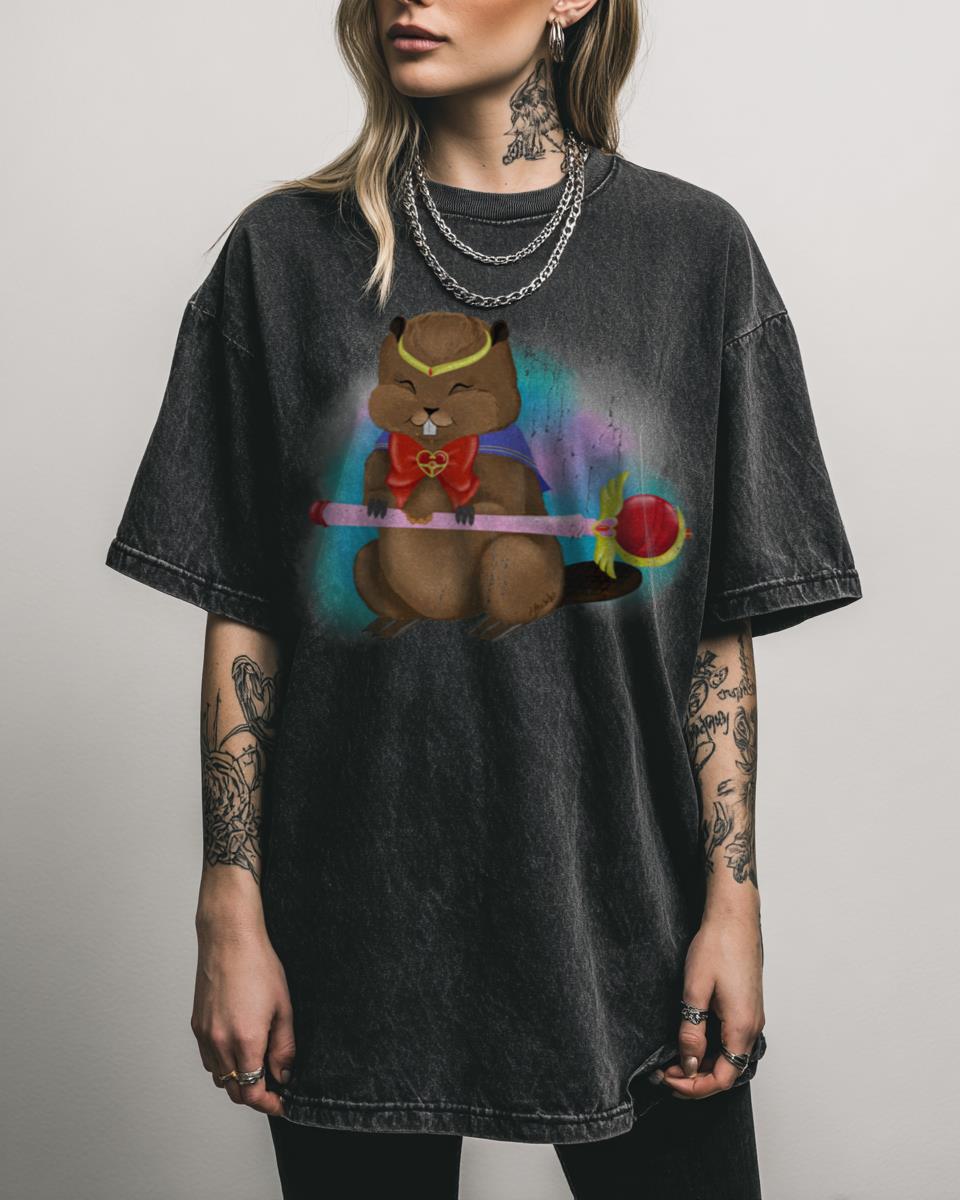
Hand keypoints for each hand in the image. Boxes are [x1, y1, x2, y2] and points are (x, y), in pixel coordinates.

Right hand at [191, 920, 295, 1116]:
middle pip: (234, 1091)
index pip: (252, 1093)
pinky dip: (223, 1065)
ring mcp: (205, 1035)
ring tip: (258, 1066)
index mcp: (245, 1040)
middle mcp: (220, 1043)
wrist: (229, 939)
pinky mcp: (196, 1026)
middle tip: (274, 1088)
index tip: (280, 1103)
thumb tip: (284, 1074)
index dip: (268, 1104)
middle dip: (255, 1096)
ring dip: (238, 1081)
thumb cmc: (258, 966)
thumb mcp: (283, 1007)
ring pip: (219, 1077)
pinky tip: (238, 1050)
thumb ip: (284, 1047)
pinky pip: (208, 1059)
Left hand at [659, 909, 764, 1099]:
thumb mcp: (695, 990)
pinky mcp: (747, 1008)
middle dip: (695, 1079)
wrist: (734, 918)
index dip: (694, 1087)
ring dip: (703, 1064)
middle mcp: (753, 1027)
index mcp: (742, 1027)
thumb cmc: (717, 946)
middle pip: (727, 1072)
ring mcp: (752, 1017)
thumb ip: (692, 1031)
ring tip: (673, 1059)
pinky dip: (711, 1049)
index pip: (722, 1078)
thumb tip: (689, 1064)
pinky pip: (731, 1041)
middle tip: (664, 1072)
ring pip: (729, 1057)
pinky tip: (691, 1041)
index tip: (668, 1079)